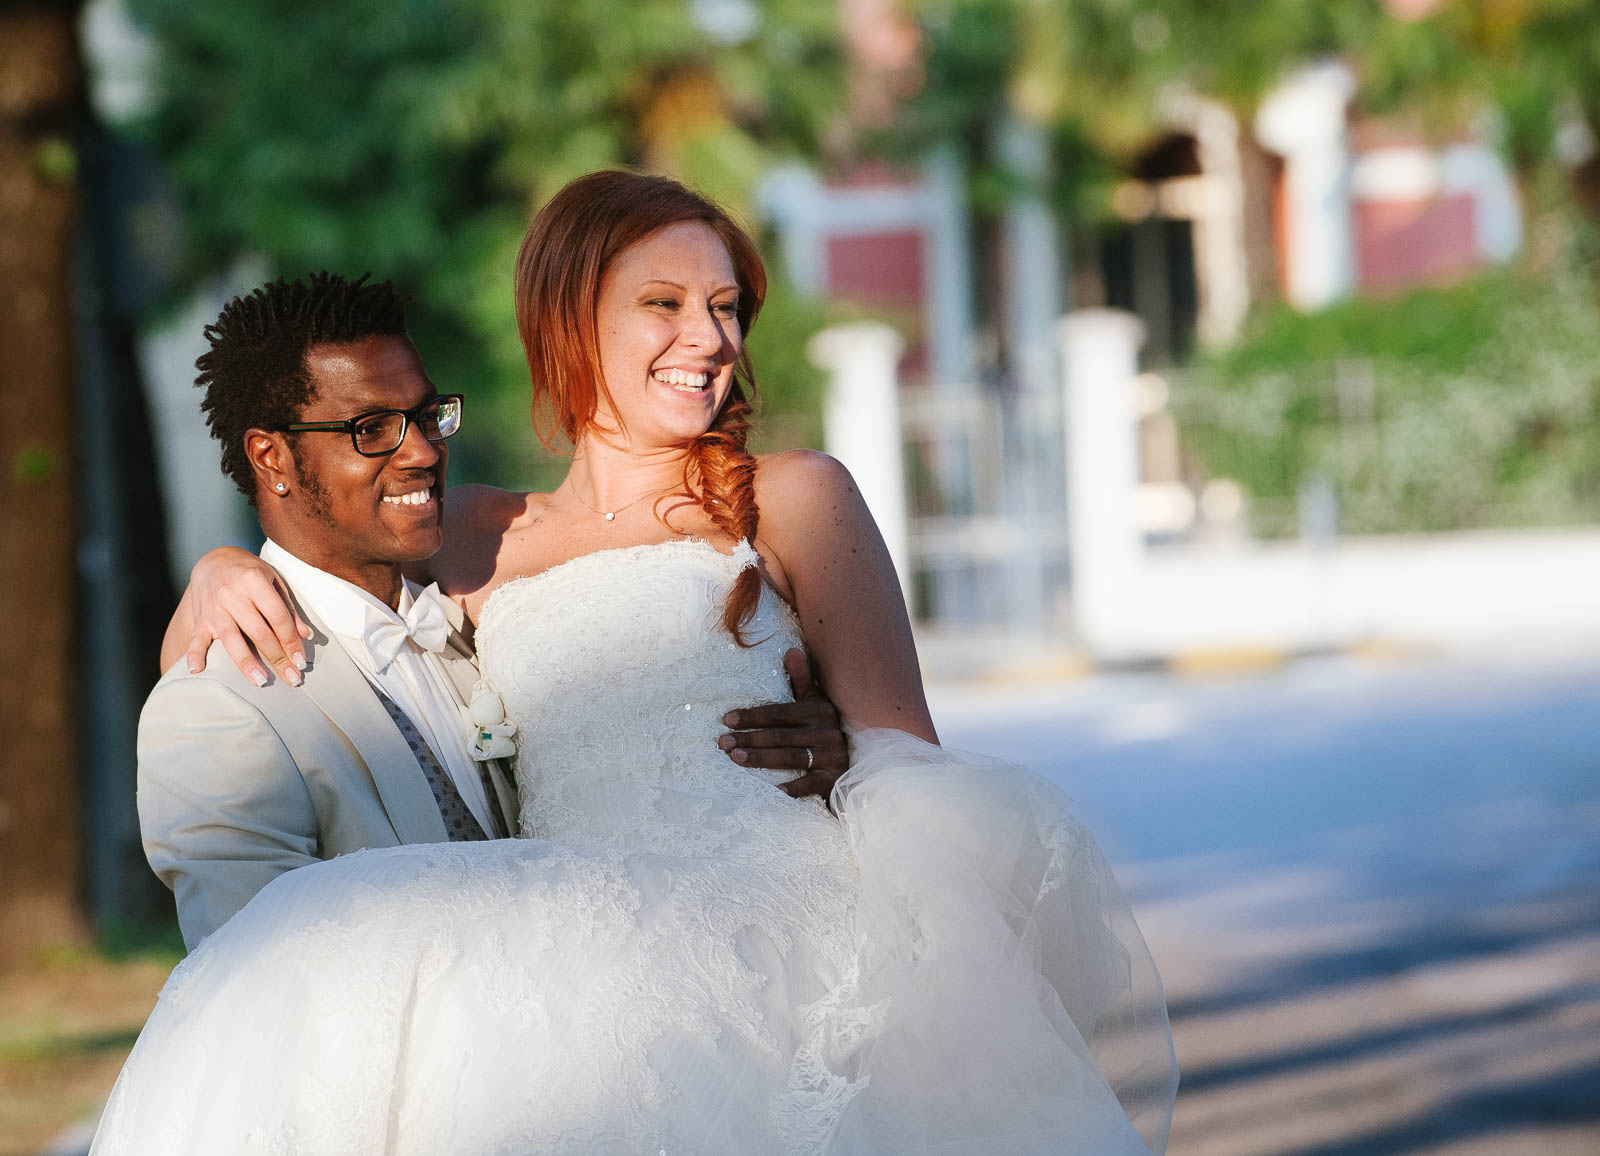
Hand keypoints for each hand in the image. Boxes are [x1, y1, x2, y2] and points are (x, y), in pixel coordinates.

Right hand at [184, 548, 310, 686]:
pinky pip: (196, 638)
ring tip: (260, 681)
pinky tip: (197, 670)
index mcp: (253, 580)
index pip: (277, 616)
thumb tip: (305, 635)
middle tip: (291, 678)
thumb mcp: (274, 582)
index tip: (300, 661)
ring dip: (246, 662)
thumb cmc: (251, 573)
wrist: (214, 562)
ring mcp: (213, 606)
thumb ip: (288, 609)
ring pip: (230, 638)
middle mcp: (231, 593)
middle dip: (276, 657)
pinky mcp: (200, 617)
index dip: (291, 640)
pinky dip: (194, 654)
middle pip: (257, 631)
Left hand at [719, 648, 848, 802]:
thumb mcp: (817, 703)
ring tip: (734, 758)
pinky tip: (771, 790)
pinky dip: (791, 788)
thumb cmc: (825, 729)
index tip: (727, 720)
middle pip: (780, 736)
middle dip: (749, 738)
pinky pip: (808, 785)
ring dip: (760, 758)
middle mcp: (826, 733)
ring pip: (789, 757)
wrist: (856, 761)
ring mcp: (830, 757)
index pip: (779, 713)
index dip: (752, 715)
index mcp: (819, 711)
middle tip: (722, 742)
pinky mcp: (832, 780)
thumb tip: (790, 650)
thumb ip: (802, 679)